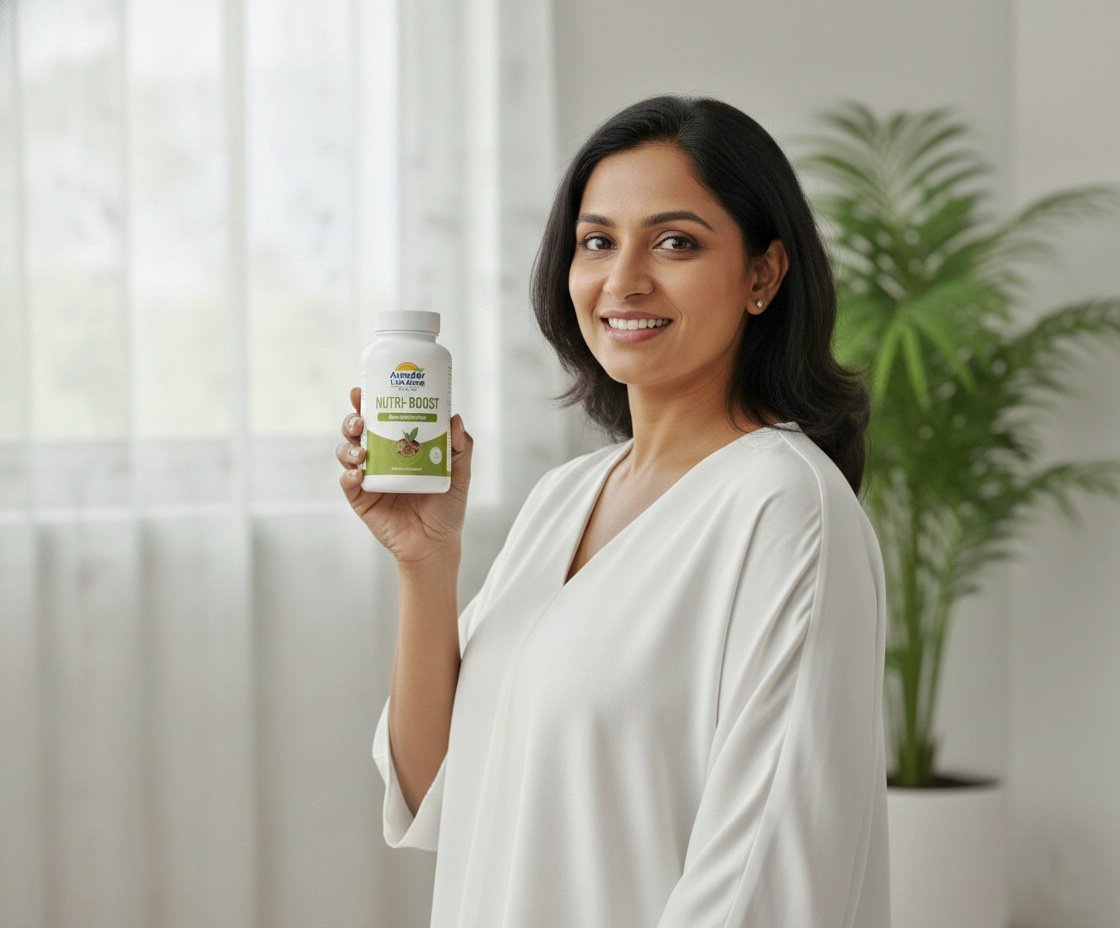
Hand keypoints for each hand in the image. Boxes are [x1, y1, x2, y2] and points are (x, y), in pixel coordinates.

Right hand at [337, 386, 471, 563]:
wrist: (436, 543)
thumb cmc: (447, 506)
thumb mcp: (459, 473)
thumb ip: (460, 446)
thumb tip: (454, 417)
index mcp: (398, 446)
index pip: (379, 418)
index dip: (367, 402)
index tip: (361, 390)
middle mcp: (379, 458)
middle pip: (356, 432)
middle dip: (352, 420)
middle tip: (360, 420)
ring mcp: (368, 478)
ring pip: (346, 454)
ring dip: (348, 447)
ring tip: (361, 450)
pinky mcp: (361, 499)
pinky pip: (348, 483)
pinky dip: (349, 475)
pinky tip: (359, 473)